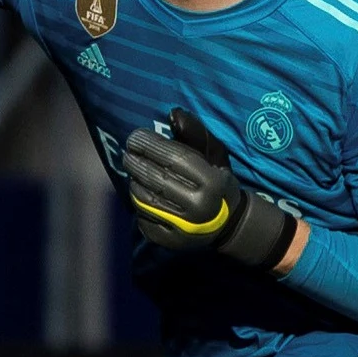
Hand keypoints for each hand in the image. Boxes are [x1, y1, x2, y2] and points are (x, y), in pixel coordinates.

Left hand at [123, 107, 298, 271]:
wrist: (230, 225)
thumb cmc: (218, 183)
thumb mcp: (214, 156)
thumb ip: (194, 134)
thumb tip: (172, 114)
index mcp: (212, 183)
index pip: (175, 158)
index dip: (152, 145)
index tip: (135, 136)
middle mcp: (198, 207)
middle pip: (157, 178)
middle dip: (137, 162)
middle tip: (127, 153)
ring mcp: (183, 227)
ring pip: (146, 199)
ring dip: (134, 181)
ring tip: (132, 170)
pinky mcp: (170, 242)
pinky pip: (144, 219)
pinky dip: (136, 204)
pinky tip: (137, 191)